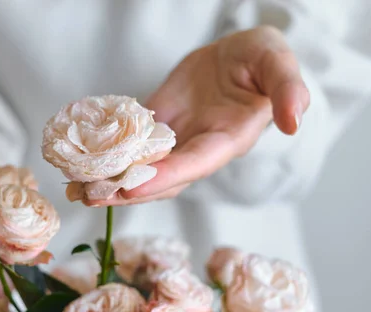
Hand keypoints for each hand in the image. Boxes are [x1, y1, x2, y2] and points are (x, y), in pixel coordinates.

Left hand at [91, 26, 309, 205]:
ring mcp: (176, 143)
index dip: (167, 178)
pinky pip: (130, 148)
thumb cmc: (261, 59)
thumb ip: (287, 89)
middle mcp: (199, 150)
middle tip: (90, 196)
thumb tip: (294, 121)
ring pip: (142, 171)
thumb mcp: (277, 63)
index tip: (132, 188)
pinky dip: (106, 157)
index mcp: (229, 140)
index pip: (196, 164)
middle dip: (127, 190)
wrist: (236, 56)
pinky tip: (78, 163)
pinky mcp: (156, 130)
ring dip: (110, 182)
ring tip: (76, 189)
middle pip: (162, 179)